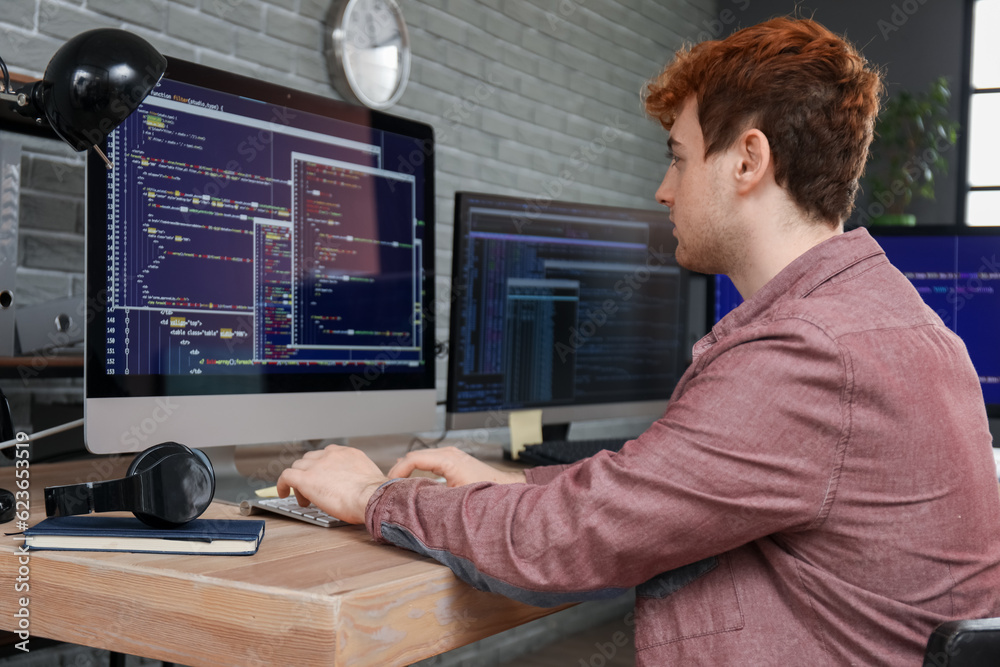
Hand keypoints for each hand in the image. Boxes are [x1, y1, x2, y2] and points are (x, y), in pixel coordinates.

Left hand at [276, 445, 387, 523]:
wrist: (371, 497)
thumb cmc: (375, 494)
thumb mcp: (371, 478)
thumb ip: (361, 477)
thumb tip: (361, 487)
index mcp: (347, 453)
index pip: (327, 455)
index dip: (322, 468)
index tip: (323, 479)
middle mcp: (331, 454)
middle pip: (310, 459)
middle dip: (309, 473)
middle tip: (314, 491)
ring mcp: (317, 465)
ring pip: (298, 467)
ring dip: (298, 481)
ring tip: (304, 498)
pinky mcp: (305, 479)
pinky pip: (286, 476)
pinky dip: (282, 484)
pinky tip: (283, 493)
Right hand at [388, 446, 525, 486]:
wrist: (504, 487)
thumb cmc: (484, 493)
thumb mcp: (455, 498)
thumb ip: (433, 496)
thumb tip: (412, 501)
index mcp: (448, 460)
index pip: (413, 458)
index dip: (398, 471)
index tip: (389, 484)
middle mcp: (448, 453)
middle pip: (414, 455)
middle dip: (399, 470)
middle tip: (388, 486)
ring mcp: (451, 454)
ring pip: (421, 456)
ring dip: (408, 468)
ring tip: (397, 484)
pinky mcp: (453, 459)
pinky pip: (429, 459)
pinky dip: (418, 467)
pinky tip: (411, 478)